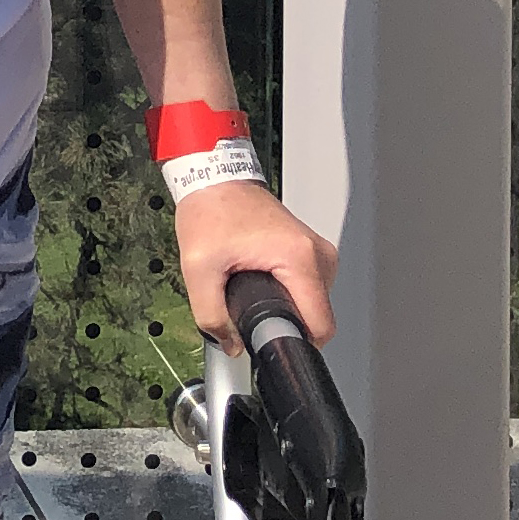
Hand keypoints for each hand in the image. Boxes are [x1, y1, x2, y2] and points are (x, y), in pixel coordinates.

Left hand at [174, 180, 338, 346]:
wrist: (212, 175)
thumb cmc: (209, 208)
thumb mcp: (197, 266)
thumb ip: (210, 314)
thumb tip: (230, 344)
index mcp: (299, 257)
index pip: (321, 326)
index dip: (294, 342)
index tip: (269, 340)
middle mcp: (317, 253)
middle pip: (316, 316)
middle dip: (283, 321)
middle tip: (248, 305)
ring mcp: (316, 250)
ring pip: (312, 303)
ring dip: (285, 306)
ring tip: (251, 287)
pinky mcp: (309, 249)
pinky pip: (307, 287)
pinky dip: (287, 290)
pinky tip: (261, 280)